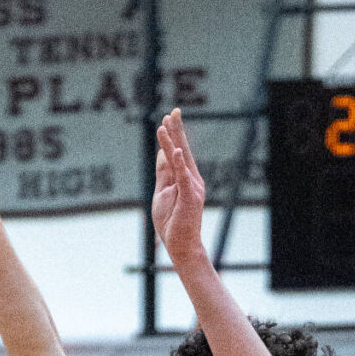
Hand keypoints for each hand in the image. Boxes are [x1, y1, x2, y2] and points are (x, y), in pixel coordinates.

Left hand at [151, 107, 206, 263]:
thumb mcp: (162, 192)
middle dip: (176, 130)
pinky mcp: (189, 196)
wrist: (181, 244)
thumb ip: (163, 173)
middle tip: (172, 111)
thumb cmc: (172, 221)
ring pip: (180, 159)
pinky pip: (183, 177)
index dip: (172, 135)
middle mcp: (191, 178)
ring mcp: (191, 187)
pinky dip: (179, 163)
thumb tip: (163, 152)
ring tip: (164, 125)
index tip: (167, 118)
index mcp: (185, 177)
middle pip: (182, 149)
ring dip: (171, 141)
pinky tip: (174, 150)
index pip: (177, 152)